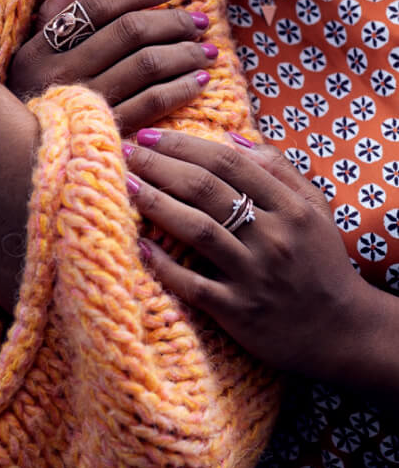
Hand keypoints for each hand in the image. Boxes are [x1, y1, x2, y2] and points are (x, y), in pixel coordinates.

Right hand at [7, 0, 217, 134]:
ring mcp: (85, 105)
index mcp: (41, 50)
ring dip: (184, 53)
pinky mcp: (107, 133)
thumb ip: (54, 17)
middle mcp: (61, 74)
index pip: (98, 7)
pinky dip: (180, 89)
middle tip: (199, 22)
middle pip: (129, 32)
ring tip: (206, 50)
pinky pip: (151, 104)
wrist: (29, 161)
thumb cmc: (35, 102)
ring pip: (146, 65)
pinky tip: (199, 81)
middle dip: (172, 22)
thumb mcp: (31, 59)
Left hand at [122, 129, 373, 381]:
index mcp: (290, 207)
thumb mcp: (315, 209)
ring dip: (156, 203)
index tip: (150, 136)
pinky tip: (139, 246)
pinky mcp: (238, 311)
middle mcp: (272, 237)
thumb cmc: (320, 262)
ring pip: (197, 230)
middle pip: (205, 189)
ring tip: (125, 184)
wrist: (341, 331)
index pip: (228, 163)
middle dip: (160, 166)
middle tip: (126, 152)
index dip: (184, 145)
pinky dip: (165, 265)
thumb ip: (279, 168)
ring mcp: (254, 275)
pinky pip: (193, 285)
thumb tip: (233, 136)